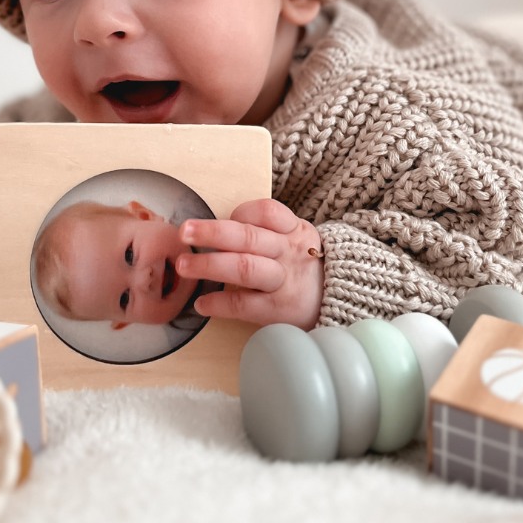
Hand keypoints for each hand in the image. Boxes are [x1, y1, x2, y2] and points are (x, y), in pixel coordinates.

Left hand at [177, 199, 323, 330]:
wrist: (339, 302)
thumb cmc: (302, 267)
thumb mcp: (295, 240)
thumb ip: (264, 232)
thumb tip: (213, 229)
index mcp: (293, 230)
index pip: (267, 212)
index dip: (241, 213)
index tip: (224, 219)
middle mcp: (288, 253)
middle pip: (248, 237)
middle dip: (212, 233)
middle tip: (184, 232)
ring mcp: (283, 282)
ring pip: (244, 268)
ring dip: (209, 265)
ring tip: (183, 266)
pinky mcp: (277, 310)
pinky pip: (243, 305)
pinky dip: (219, 303)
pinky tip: (201, 303)